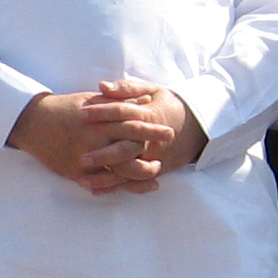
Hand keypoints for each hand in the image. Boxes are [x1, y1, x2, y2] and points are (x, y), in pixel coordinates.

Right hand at [10, 88, 174, 194]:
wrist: (32, 122)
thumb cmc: (65, 108)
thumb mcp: (93, 100)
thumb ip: (120, 101)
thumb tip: (146, 100)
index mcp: (99, 119)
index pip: (132, 123)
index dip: (152, 128)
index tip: (169, 131)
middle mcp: (93, 138)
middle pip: (129, 147)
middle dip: (151, 151)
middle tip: (167, 153)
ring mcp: (84, 157)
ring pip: (118, 169)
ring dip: (139, 173)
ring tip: (155, 172)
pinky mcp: (75, 171)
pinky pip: (100, 182)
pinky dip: (117, 185)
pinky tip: (131, 186)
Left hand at [88, 79, 206, 190]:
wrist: (196, 124)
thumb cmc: (167, 105)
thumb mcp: (153, 90)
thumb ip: (127, 89)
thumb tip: (102, 86)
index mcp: (148, 116)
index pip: (122, 113)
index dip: (101, 112)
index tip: (81, 113)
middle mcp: (150, 140)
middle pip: (125, 148)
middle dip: (103, 155)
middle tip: (81, 158)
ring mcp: (153, 157)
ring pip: (128, 171)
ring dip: (106, 177)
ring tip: (82, 179)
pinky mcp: (154, 169)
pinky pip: (133, 182)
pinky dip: (115, 188)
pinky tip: (95, 191)